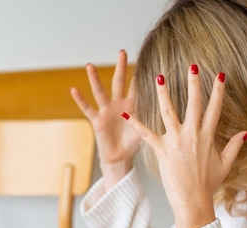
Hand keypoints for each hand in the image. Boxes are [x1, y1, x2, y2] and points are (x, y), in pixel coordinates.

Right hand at [71, 50, 139, 189]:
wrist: (121, 158)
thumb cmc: (134, 143)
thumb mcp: (146, 127)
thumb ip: (153, 116)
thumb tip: (172, 108)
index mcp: (132, 105)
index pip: (137, 85)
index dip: (141, 74)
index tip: (147, 58)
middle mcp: (118, 104)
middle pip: (119, 82)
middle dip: (121, 67)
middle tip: (122, 51)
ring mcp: (106, 111)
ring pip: (100, 92)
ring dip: (94, 79)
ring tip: (89, 65)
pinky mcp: (97, 120)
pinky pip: (88, 109)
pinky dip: (80, 100)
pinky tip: (74, 90)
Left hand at [122, 66, 246, 227]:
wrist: (193, 201)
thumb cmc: (208, 184)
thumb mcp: (225, 165)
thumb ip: (234, 146)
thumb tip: (246, 133)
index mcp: (208, 137)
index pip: (215, 109)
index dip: (218, 91)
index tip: (219, 75)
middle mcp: (193, 135)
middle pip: (193, 104)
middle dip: (193, 84)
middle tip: (192, 66)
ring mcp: (176, 141)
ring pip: (169, 112)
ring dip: (163, 94)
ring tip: (158, 77)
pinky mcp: (162, 150)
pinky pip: (147, 134)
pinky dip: (136, 124)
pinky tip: (127, 114)